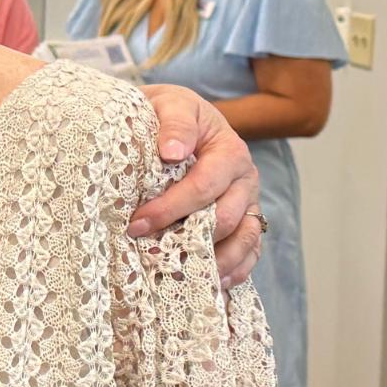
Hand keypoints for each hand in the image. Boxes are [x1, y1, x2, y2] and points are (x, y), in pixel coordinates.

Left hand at [131, 84, 262, 287]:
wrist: (175, 118)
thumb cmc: (170, 113)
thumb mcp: (171, 103)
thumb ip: (174, 122)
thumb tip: (173, 151)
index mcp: (230, 151)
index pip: (204, 187)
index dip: (171, 208)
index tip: (137, 223)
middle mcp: (245, 180)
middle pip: (224, 218)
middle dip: (186, 237)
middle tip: (147, 248)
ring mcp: (248, 203)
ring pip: (244, 240)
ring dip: (214, 262)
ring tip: (180, 273)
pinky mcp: (245, 221)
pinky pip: (250, 251)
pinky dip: (235, 270)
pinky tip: (212, 283)